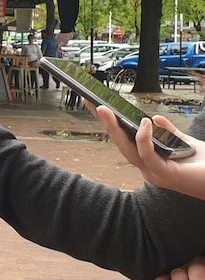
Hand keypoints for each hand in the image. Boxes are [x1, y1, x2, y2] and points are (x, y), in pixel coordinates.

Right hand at [86, 103, 204, 200]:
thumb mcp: (185, 143)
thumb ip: (169, 133)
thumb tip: (154, 117)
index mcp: (150, 161)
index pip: (125, 140)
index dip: (110, 125)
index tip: (97, 107)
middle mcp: (147, 168)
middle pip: (120, 144)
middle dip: (106, 124)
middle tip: (94, 104)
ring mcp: (154, 173)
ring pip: (127, 150)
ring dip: (114, 129)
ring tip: (105, 110)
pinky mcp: (165, 174)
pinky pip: (147, 154)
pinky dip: (143, 138)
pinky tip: (145, 123)